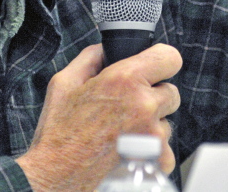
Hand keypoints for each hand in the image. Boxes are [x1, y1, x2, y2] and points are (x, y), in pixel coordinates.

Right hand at [17, 43, 181, 191]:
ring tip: (122, 132)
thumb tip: (106, 49)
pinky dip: (151, 149)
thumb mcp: (64, 83)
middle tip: (127, 107)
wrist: (56, 177)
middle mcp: (144, 104)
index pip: (169, 57)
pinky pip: (166, 147)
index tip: (154, 69)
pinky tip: (128, 149)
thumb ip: (90, 58)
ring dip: (151, 124)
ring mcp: (153, 134)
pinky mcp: (157, 159)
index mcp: (124, 80)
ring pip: (167, 120)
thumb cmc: (59, 135)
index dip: (160, 61)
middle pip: (170, 91)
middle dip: (152, 96)